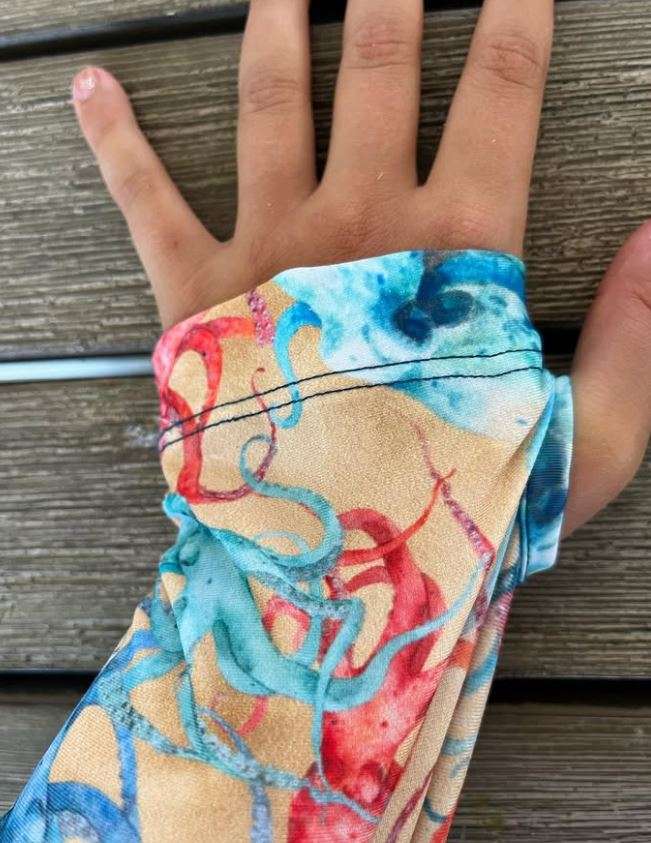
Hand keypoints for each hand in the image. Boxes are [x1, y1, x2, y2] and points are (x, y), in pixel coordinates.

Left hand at [71, 0, 649, 537]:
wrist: (334, 576)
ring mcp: (268, 249)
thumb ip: (636, 339)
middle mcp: (359, 222)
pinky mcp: (193, 296)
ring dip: (275, 22)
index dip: (517, 10)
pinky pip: (146, 200)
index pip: (501, 87)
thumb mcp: (587, 442)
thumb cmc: (459, 510)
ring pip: (268, 101)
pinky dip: (115, 139)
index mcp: (459, 246)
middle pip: (376, 65)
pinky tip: (93, 87)